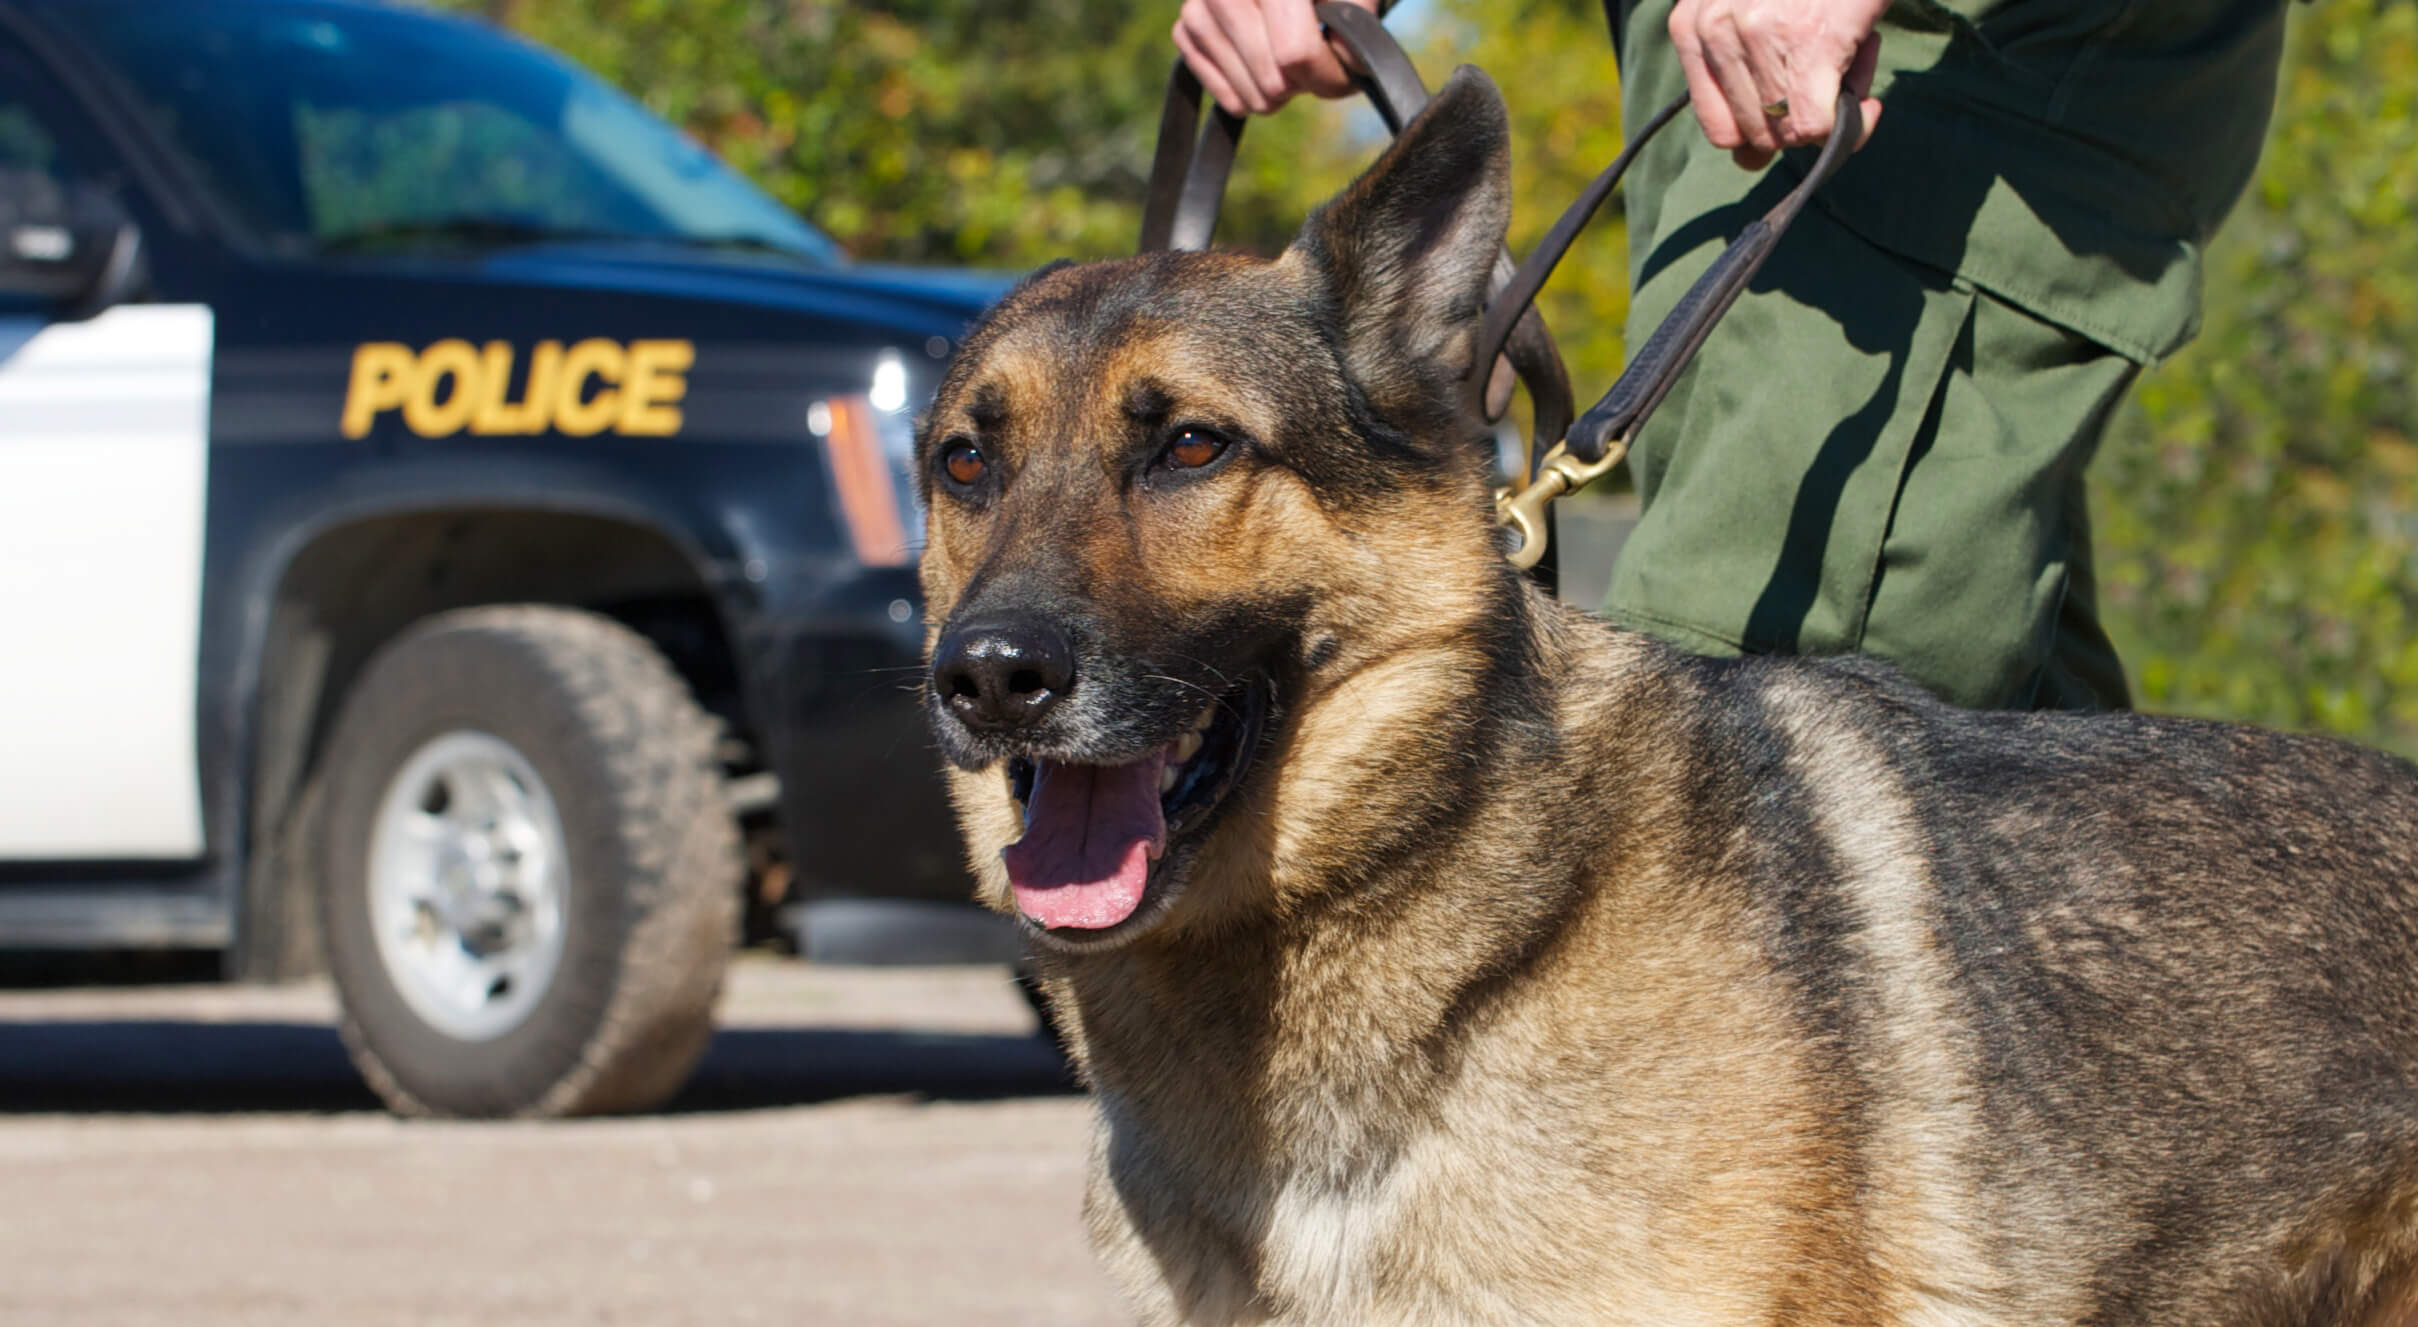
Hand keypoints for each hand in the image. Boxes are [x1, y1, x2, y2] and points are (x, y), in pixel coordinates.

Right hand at [1173, 0, 1380, 115]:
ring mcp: (1197, 7)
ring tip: (1287, 61)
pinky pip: (1225, 97)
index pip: (1296, 53)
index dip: (1327, 73)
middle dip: (1303, 83)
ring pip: (1248, 95)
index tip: (1343, 64)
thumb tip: (1337, 66)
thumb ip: (1357, 29)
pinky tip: (1262, 69)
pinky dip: (1252, 96)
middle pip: (1272, 79)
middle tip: (1311, 58)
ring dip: (1278, 93)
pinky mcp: (1183, 30)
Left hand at [1666, 0, 1886, 168]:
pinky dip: (1853, 129)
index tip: (1796, 111)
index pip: (1719, 128)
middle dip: (1798, 121)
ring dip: (1830, 112)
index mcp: (1691, 24)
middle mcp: (1713, 30)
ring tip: (1850, 64)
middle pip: (1754, 136)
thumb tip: (1748, 161)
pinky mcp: (1805, 45)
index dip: (1762, 132)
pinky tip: (1868, 107)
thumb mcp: (1757, 12)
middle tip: (1832, 78)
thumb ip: (1744, 81)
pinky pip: (1817, 126)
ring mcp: (1755, 36)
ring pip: (1787, 132)